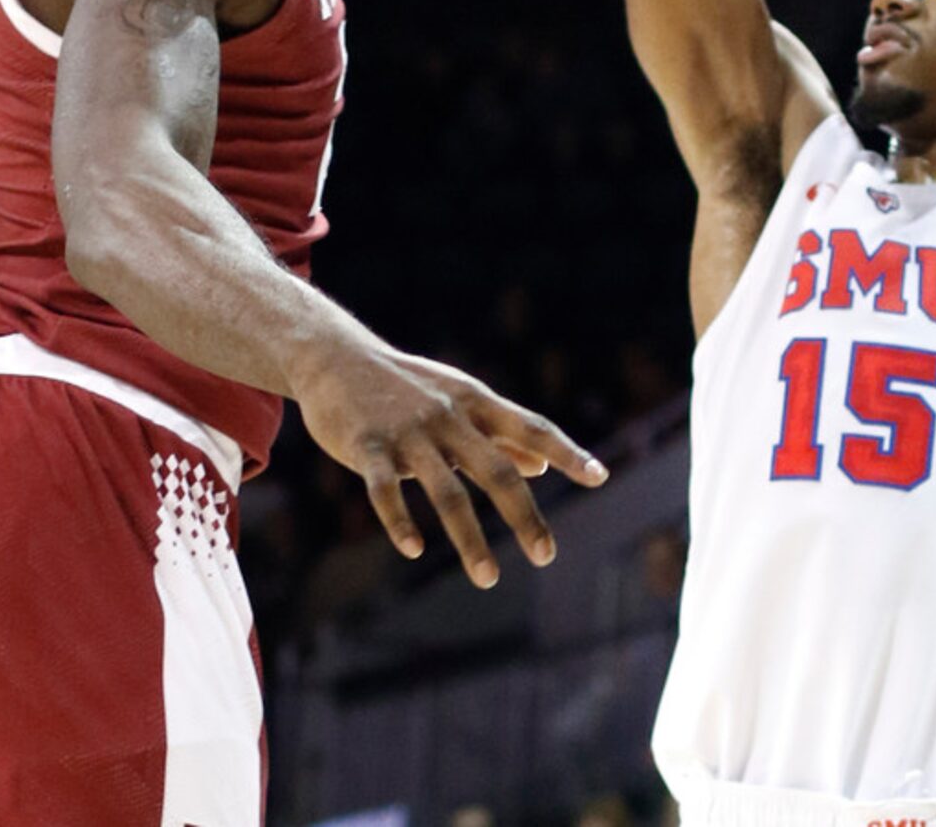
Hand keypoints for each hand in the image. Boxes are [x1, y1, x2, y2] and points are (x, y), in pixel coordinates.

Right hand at [293, 337, 607, 587]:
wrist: (336, 356)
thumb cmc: (406, 385)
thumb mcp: (458, 400)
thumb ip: (499, 433)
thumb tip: (542, 465)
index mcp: (474, 402)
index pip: (530, 425)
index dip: (565, 451)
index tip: (598, 476)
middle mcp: (447, 416)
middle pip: (495, 468)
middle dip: (523, 515)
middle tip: (546, 555)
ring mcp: (407, 431)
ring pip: (445, 489)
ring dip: (469, 537)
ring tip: (488, 578)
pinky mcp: (367, 445)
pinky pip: (385, 489)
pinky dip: (401, 521)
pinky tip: (414, 548)